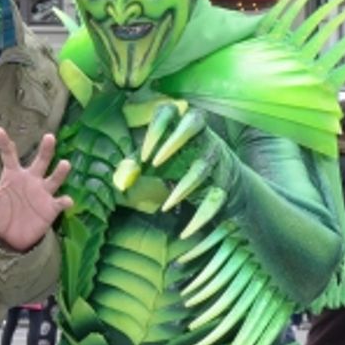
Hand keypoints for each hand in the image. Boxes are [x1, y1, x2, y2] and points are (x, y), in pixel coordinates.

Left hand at [0, 129, 71, 252]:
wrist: (13, 238)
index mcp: (12, 176)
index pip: (9, 155)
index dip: (4, 143)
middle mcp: (30, 180)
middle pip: (39, 161)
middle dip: (45, 150)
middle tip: (48, 137)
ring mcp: (42, 193)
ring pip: (54, 178)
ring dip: (59, 172)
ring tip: (64, 164)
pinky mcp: (51, 208)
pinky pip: (60, 202)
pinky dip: (64, 201)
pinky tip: (66, 200)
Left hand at [122, 104, 226, 236]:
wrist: (222, 183)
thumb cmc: (178, 164)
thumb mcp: (154, 161)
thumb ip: (133, 166)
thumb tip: (119, 183)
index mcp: (182, 124)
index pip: (169, 111)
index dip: (157, 128)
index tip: (143, 154)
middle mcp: (203, 135)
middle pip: (194, 122)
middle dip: (173, 141)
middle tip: (152, 162)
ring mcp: (216, 157)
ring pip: (201, 169)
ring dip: (182, 188)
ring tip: (165, 206)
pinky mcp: (225, 184)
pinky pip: (214, 201)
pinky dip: (200, 218)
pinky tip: (185, 233)